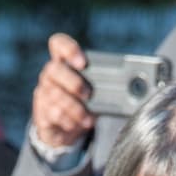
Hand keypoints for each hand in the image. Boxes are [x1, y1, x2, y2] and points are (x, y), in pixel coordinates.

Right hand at [32, 35, 94, 151]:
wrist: (63, 130)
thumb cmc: (81, 105)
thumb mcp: (93, 93)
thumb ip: (105, 86)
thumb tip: (133, 88)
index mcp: (63, 62)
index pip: (58, 44)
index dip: (69, 49)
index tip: (83, 62)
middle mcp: (50, 75)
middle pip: (54, 69)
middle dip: (73, 82)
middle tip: (88, 94)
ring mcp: (43, 93)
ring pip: (55, 95)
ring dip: (74, 108)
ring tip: (88, 119)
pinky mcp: (42, 114)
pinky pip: (53, 114)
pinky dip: (68, 121)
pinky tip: (78, 125)